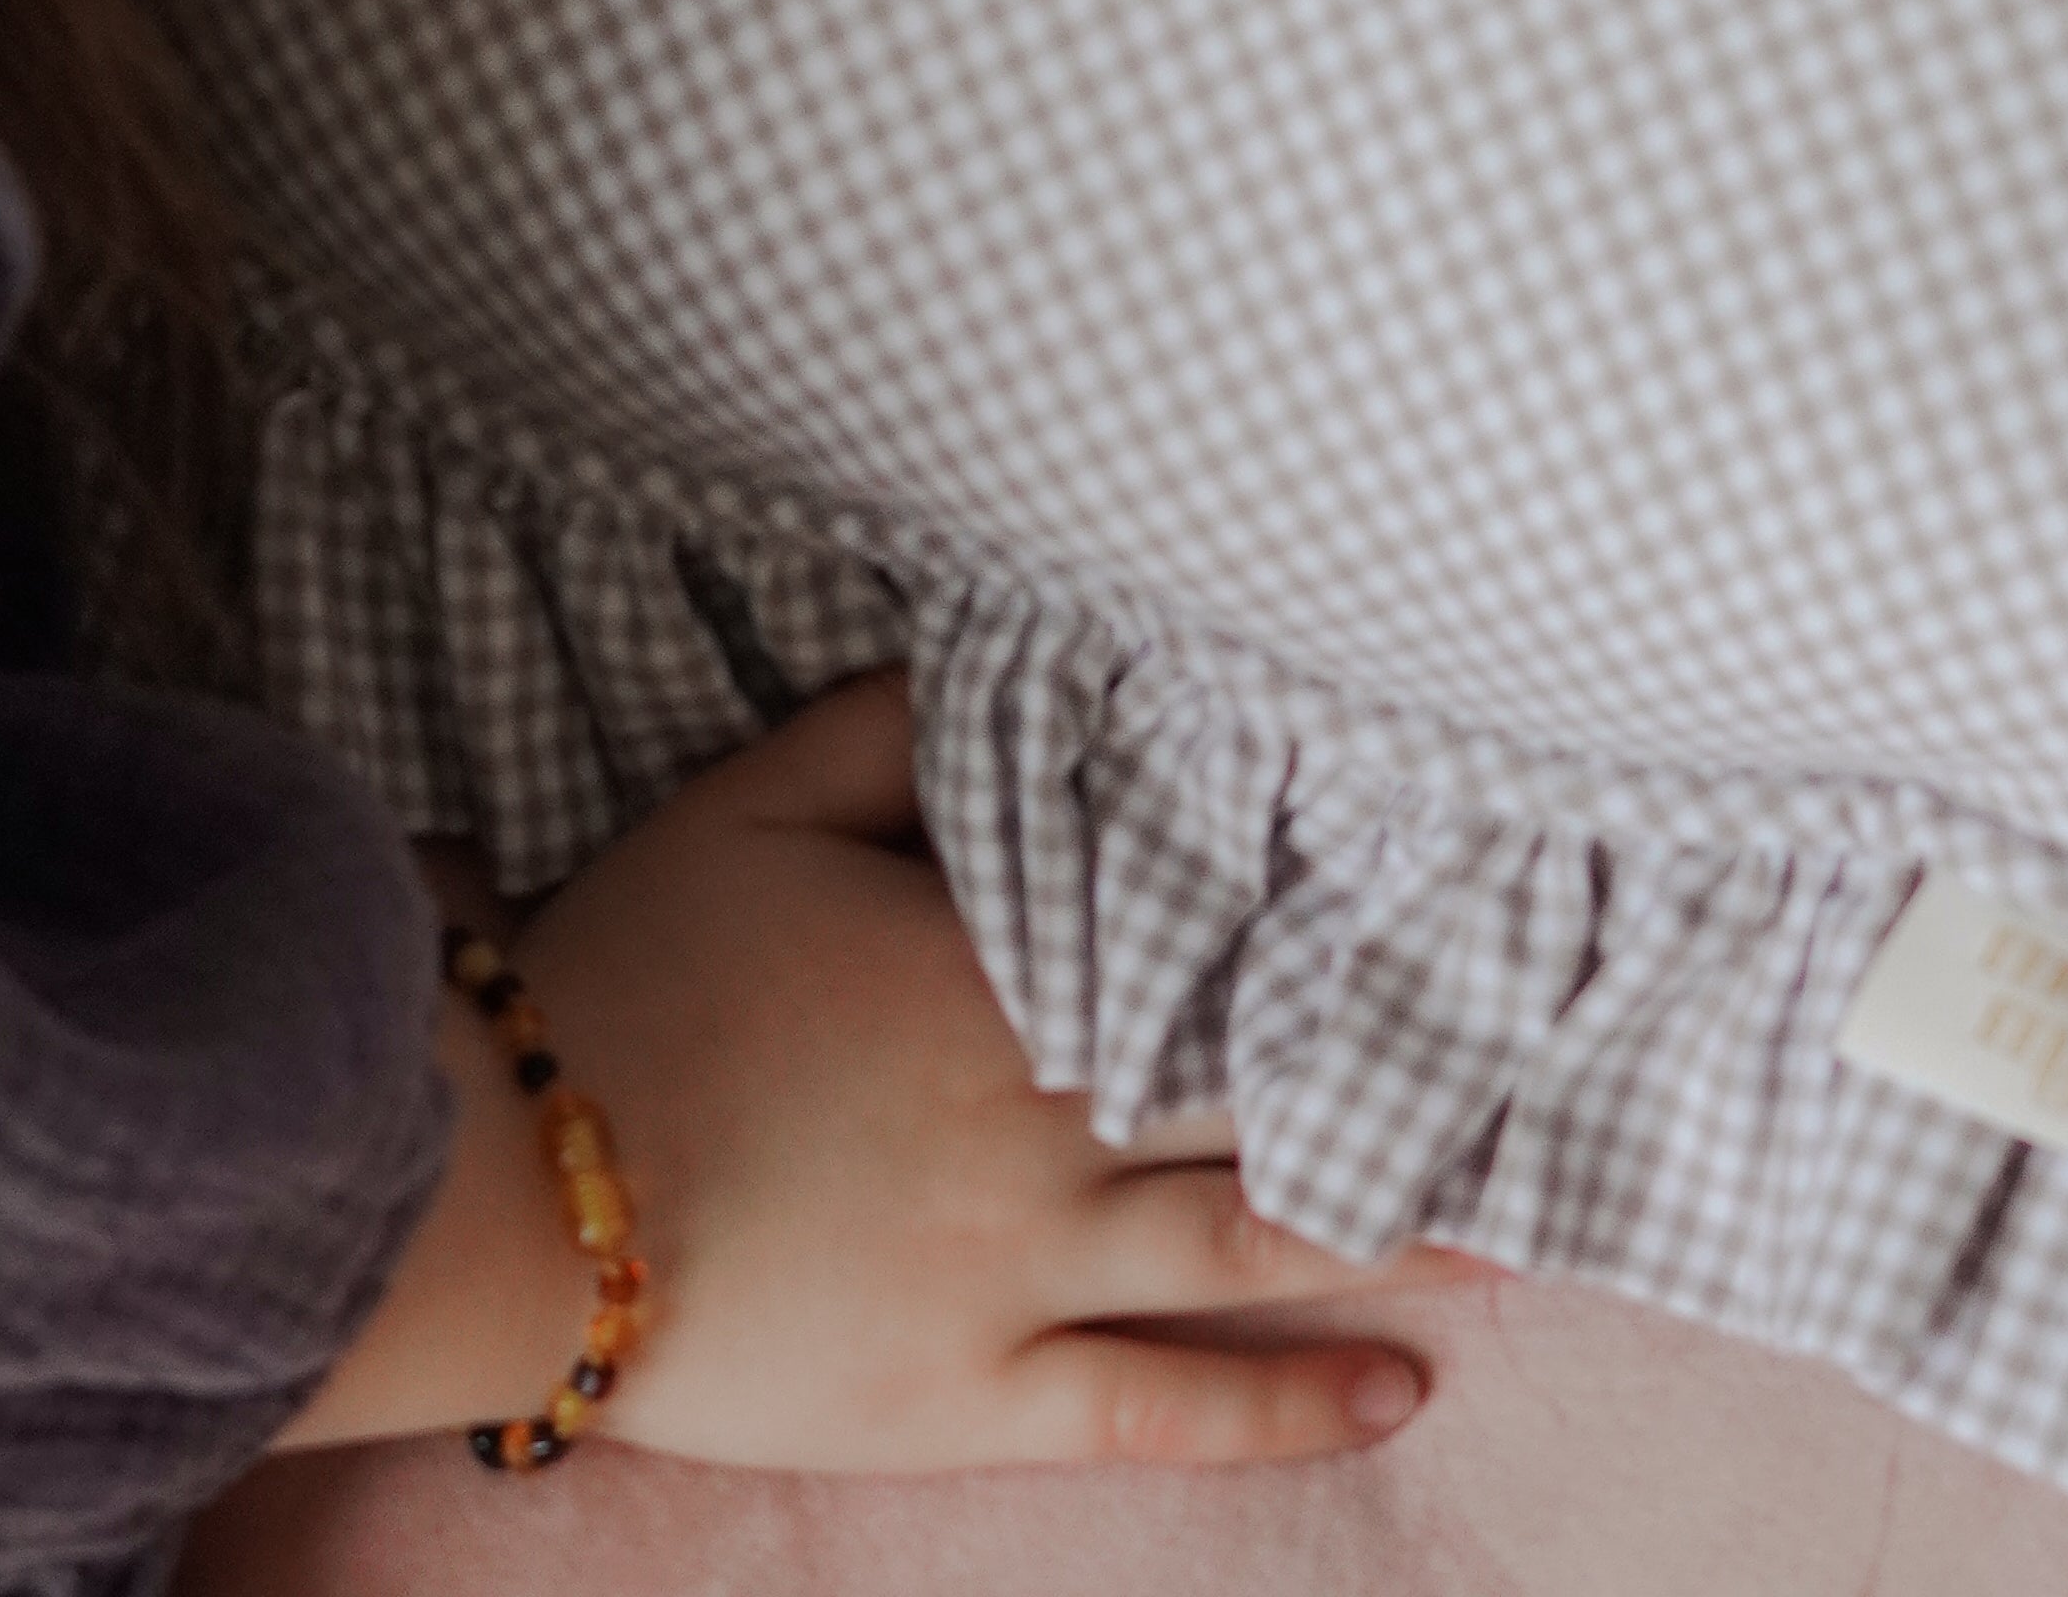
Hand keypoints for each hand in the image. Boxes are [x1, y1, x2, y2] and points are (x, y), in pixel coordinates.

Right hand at [520, 669, 1482, 1474]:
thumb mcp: (746, 802)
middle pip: (1263, 1097)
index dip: (1337, 930)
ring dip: (1395, 1237)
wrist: (525, 1186)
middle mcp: (1042, 1122)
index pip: (1207, 938)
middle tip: (1542, 1075)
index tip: (1456, 904)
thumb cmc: (632, 972)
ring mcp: (1022, 1271)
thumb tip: (997, 657)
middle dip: (1407, 1086)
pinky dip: (1295, 1410)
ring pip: (1250, 1248)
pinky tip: (1399, 1393)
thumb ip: (886, 726)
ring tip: (1521, 1234)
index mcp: (996, 972)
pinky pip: (1170, 1410)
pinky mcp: (982, 1396)